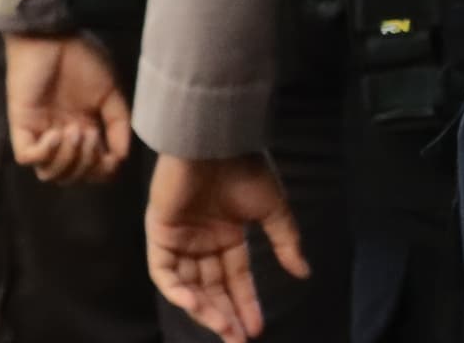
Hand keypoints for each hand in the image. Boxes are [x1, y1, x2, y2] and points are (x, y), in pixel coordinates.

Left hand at [6, 30, 133, 185]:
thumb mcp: (111, 92)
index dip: (102, 172)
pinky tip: (56, 131)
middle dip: (86, 165)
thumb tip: (122, 158)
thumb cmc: (82, 60)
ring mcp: (39, 135)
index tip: (112, 157)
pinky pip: (27, 158)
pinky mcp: (21, 128)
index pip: (90, 170)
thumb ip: (119, 124)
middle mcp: (61, 139)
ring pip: (48, 173)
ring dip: (67, 159)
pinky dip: (45, 152)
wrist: (52, 38)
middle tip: (91, 134)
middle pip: (70, 177)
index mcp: (84, 131)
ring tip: (75, 131)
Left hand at [147, 151, 311, 341]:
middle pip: (212, 288)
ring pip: (189, 286)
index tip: (257, 329)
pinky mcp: (160, 235)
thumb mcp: (272, 208)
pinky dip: (178, 290)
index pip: (235, 278)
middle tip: (239, 338)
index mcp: (228, 235)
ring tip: (224, 327)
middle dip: (226, 315)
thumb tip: (303, 272)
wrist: (216, 141)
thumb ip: (284, 241)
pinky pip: (164, 272)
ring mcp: (180, 240)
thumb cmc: (245, 170)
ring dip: (205, 308)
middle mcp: (203, 242)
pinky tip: (197, 304)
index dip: (246, 303)